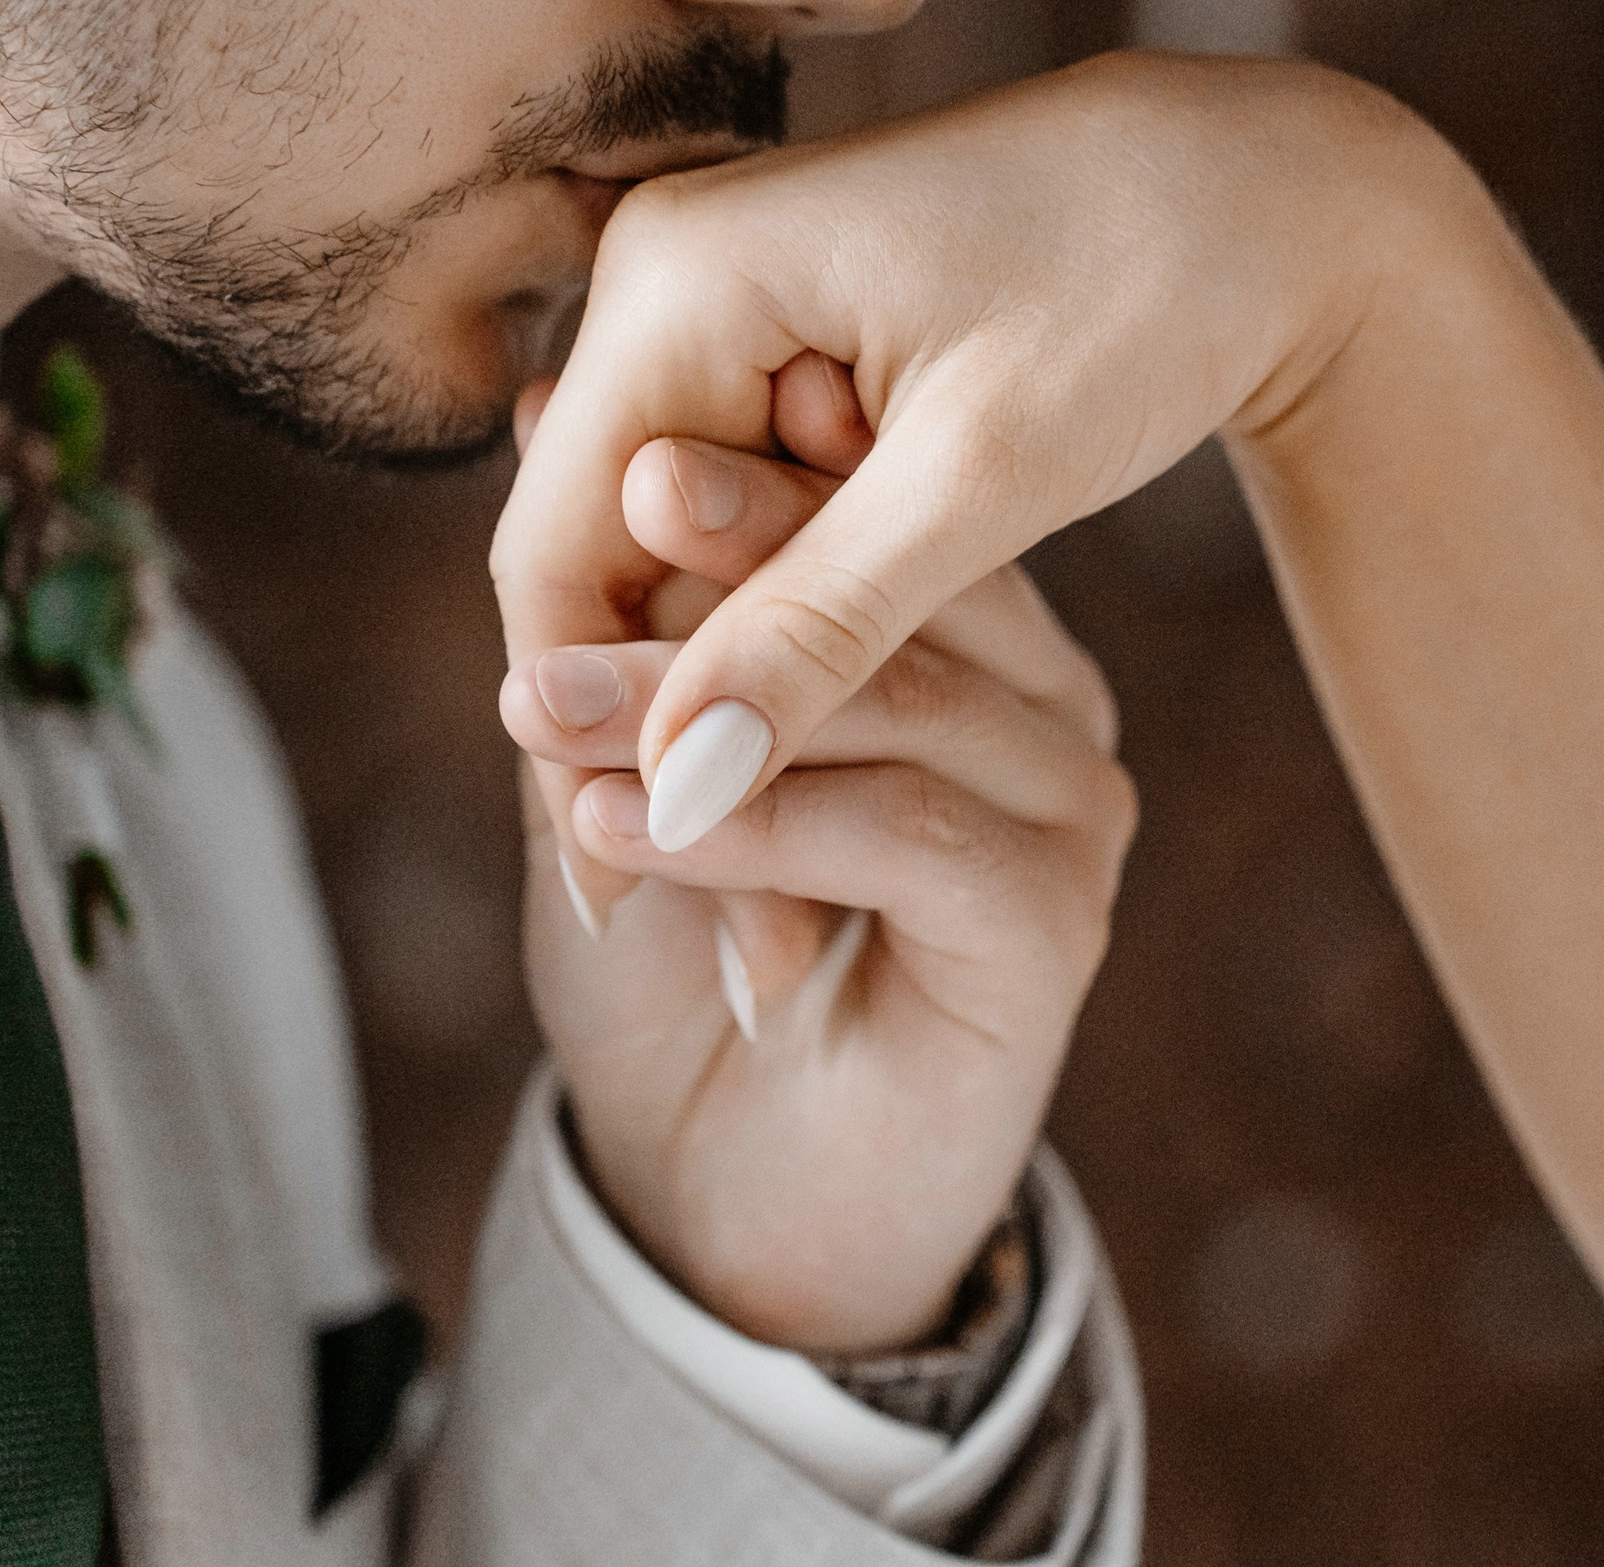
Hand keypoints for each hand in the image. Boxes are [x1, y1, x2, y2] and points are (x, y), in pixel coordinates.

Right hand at [491, 50, 1458, 885]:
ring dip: (719, 687)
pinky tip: (819, 735)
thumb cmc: (1145, 294)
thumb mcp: (982, 479)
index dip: (582, 730)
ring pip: (661, 538)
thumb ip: (817, 629)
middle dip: (655, 728)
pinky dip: (775, 614)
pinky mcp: (782, 324)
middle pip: (594, 548)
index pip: (555, 549)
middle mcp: (667, 269)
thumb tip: (673, 786)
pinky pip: (734, 497)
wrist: (1260, 183)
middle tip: (734, 920)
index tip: (625, 887)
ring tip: (778, 866)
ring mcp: (720, 291)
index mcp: (682, 280)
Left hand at [503, 395, 1132, 1352]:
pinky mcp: (1057, 923)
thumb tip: (535, 406)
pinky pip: (905, 833)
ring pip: (896, 701)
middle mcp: (1043, 706)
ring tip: (538, 707)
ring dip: (700, 703)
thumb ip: (614, 607)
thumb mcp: (622, 760)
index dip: (750, 470)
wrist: (728, 1197)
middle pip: (900, 589)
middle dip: (728, 557)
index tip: (607, 431)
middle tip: (596, 517)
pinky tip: (622, 829)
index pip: (875, 515)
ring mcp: (1067, 810)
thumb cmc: (678, 964)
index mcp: (968, 640)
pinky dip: (754, 823)